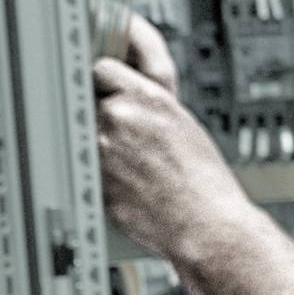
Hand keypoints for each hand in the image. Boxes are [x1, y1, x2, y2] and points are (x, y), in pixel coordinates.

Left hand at [95, 14, 249, 264]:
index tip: (112, 95)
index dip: (107, 84)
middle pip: (90, 103)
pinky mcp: (94, 180)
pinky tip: (131, 186)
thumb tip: (121, 70)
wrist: (207, 225)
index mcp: (147, 97)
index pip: (102, 69)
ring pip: (86, 137)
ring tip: (136, 168)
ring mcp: (103, 149)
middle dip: (105, 118)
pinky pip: (88, 169)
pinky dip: (103, 176)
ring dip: (102, 148)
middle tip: (131, 141)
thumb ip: (146, 93)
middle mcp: (120, 118)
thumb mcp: (181, 120)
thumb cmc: (203, 179)